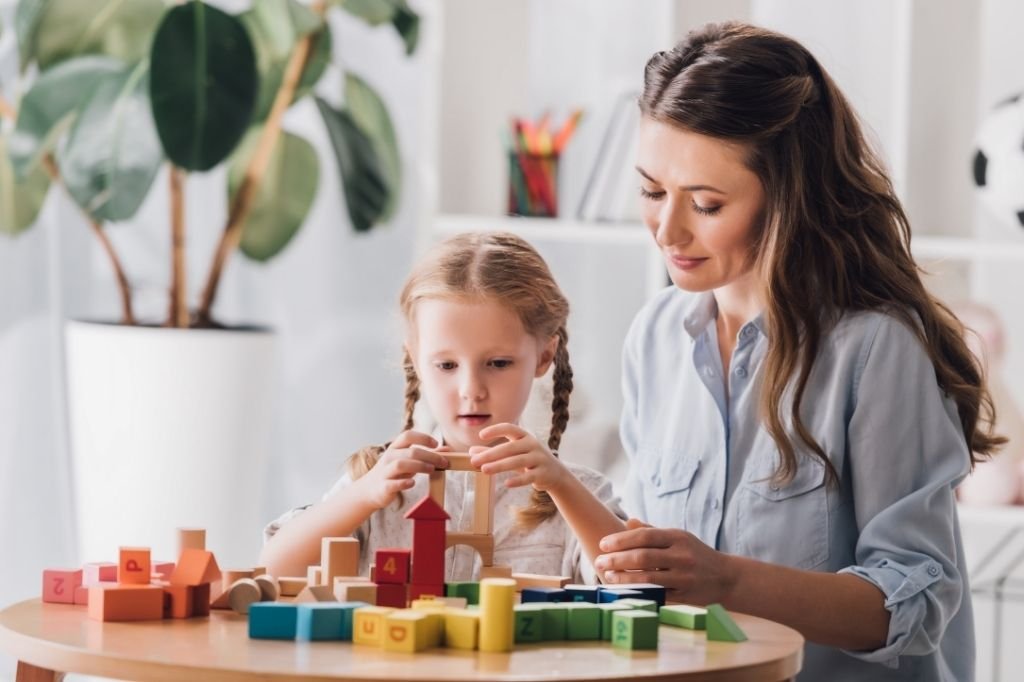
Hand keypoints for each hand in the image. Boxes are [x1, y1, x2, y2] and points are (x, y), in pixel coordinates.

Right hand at [357, 431, 447, 508]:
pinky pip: (392, 483)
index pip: (408, 435)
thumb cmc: (394, 473)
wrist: (370, 490)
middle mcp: (389, 457)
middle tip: (444, 462)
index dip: (423, 437)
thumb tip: (447, 450)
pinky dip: (404, 483)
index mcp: (395, 448)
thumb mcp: (408, 461)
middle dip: (430, 455)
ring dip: (419, 466)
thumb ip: (426, 455)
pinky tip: (413, 483)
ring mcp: (385, 472)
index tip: (436, 444)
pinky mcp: (383, 487)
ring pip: (400, 464)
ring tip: (432, 470)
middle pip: (410, 451)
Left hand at [468, 423, 569, 491]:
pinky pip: (529, 477)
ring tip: (484, 470)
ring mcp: (539, 459)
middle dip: (491, 454)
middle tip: (474, 461)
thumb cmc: (529, 460)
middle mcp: (532, 445)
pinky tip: (507, 484)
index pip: (510, 428)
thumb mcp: (513, 454)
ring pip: (517, 461)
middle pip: (509, 447)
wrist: (555, 473)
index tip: (481, 435)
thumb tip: (472, 452)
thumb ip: (494, 452)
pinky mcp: (542, 473)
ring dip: (499, 466)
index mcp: (524, 436)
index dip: (496, 430)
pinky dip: (518, 480)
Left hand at [594, 524, 738, 604]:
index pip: (644, 536)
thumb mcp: (679, 538)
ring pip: (648, 577)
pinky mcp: (685, 596)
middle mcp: (681, 556)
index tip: (603, 544)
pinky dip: (639, 592)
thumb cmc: (696, 554)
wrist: (727, 577)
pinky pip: (657, 594)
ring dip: (624, 577)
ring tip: (607, 576)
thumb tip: (627, 521)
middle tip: (598, 561)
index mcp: (678, 537)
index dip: (621, 540)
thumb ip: (653, 531)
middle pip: (643, 556)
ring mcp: (684, 577)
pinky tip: (624, 590)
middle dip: (617, 559)